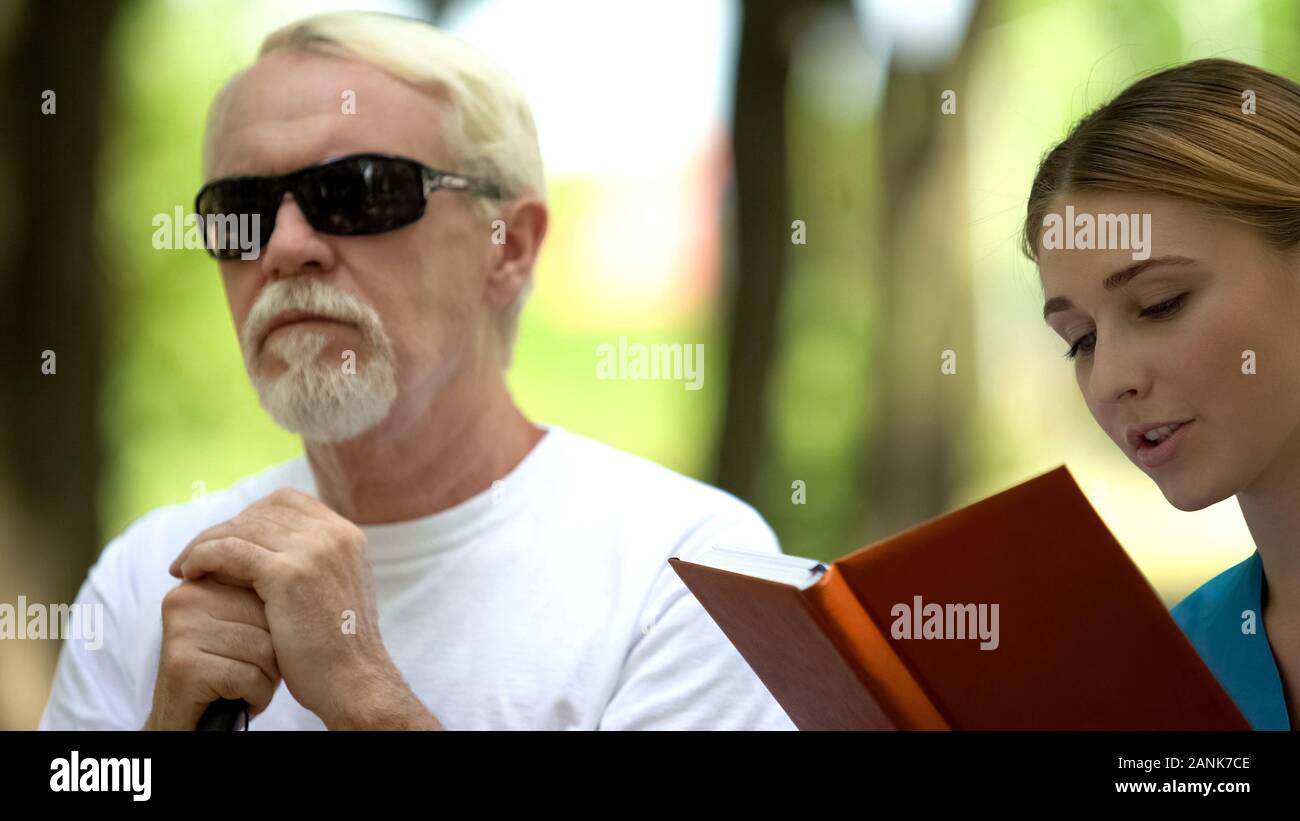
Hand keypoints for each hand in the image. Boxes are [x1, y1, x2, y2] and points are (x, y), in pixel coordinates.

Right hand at [144, 578, 279, 729]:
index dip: (276, 621)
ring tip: (247, 684)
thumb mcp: (244, 626)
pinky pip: (248, 676)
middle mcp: (185, 600)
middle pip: (267, 616)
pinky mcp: (183, 666)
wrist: (187, 722)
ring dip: (267, 676)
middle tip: (253, 668)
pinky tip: (243, 699)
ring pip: (263, 648)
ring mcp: (181, 632)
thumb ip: (260, 593)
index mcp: (200, 583)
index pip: (265, 585)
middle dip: (275, 650)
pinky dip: (257, 695)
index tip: (259, 641)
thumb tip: (306, 567)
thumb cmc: (227, 671)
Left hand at [168, 488, 437, 727]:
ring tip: (186, 565)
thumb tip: (270, 549)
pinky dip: (203, 556)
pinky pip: (229, 550)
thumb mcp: (334, 588)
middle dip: (225, 529)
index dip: (252, 515)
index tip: (230, 539)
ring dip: (206, 542)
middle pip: (262, 512)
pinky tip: (190, 572)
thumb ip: (313, 562)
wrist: (354, 680)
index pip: (288, 502)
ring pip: (242, 528)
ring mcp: (313, 550)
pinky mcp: (288, 573)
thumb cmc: (338, 646)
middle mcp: (334, 534)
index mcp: (347, 535)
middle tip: (197, 553)